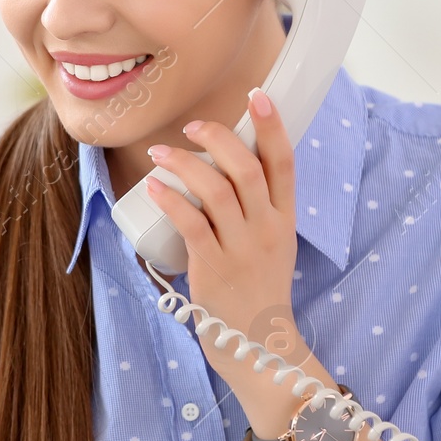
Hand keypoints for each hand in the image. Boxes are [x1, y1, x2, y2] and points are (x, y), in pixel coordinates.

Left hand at [144, 87, 305, 374]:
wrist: (256, 343)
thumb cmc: (258, 287)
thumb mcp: (273, 244)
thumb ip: (259, 208)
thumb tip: (230, 166)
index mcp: (285, 219)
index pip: (285, 163)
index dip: (272, 126)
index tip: (258, 96)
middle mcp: (268, 230)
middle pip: (248, 170)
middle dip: (219, 139)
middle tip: (192, 128)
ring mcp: (242, 250)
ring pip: (216, 192)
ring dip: (185, 165)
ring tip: (160, 155)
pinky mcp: (214, 267)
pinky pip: (191, 224)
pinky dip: (172, 200)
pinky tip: (155, 187)